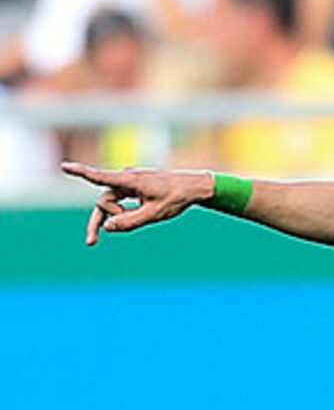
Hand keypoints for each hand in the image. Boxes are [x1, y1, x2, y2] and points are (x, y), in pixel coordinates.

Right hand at [60, 162, 212, 244]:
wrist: (195, 187)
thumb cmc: (176, 199)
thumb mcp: (154, 214)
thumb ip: (129, 222)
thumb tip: (107, 227)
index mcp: (130, 180)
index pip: (99, 177)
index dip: (80, 172)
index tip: (63, 166)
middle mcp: (127, 179)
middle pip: (104, 201)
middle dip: (102, 219)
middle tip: (91, 242)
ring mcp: (131, 182)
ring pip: (112, 202)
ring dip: (118, 216)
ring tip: (138, 222)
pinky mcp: (136, 187)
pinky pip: (122, 201)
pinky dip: (124, 212)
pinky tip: (137, 217)